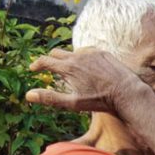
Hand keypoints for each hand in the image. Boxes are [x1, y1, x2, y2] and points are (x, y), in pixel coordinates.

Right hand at [26, 48, 147, 112]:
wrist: (127, 92)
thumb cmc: (100, 100)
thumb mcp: (73, 103)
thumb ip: (50, 98)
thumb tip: (28, 95)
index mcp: (68, 67)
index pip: (45, 61)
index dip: (37, 64)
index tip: (33, 68)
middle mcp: (78, 56)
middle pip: (57, 53)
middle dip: (51, 60)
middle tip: (49, 67)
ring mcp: (91, 52)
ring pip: (73, 51)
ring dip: (68, 58)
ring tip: (68, 68)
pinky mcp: (103, 52)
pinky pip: (88, 51)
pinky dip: (83, 57)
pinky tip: (85, 64)